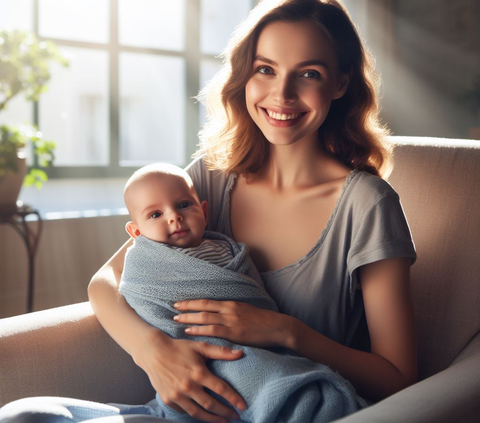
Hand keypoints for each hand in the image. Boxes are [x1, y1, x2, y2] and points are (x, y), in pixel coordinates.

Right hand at [134, 328, 245, 422]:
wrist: (153, 352)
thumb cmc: (179, 347)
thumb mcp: (200, 346)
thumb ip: (221, 352)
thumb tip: (241, 353)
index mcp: (199, 373)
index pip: (221, 389)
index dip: (233, 399)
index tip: (243, 406)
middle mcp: (188, 386)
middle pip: (211, 405)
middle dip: (226, 413)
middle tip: (236, 417)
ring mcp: (177, 395)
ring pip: (198, 413)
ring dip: (212, 419)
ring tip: (223, 421)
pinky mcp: (168, 399)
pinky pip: (184, 411)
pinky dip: (194, 414)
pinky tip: (202, 414)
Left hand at [173, 299, 292, 347]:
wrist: (278, 327)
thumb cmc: (263, 322)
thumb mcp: (246, 311)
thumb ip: (231, 312)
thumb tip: (218, 315)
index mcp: (231, 304)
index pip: (207, 301)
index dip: (192, 302)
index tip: (179, 304)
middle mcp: (229, 309)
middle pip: (203, 307)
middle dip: (186, 309)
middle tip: (172, 310)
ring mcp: (231, 320)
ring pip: (204, 318)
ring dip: (189, 319)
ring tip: (176, 320)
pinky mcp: (234, 332)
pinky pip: (213, 330)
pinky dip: (199, 330)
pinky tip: (189, 332)